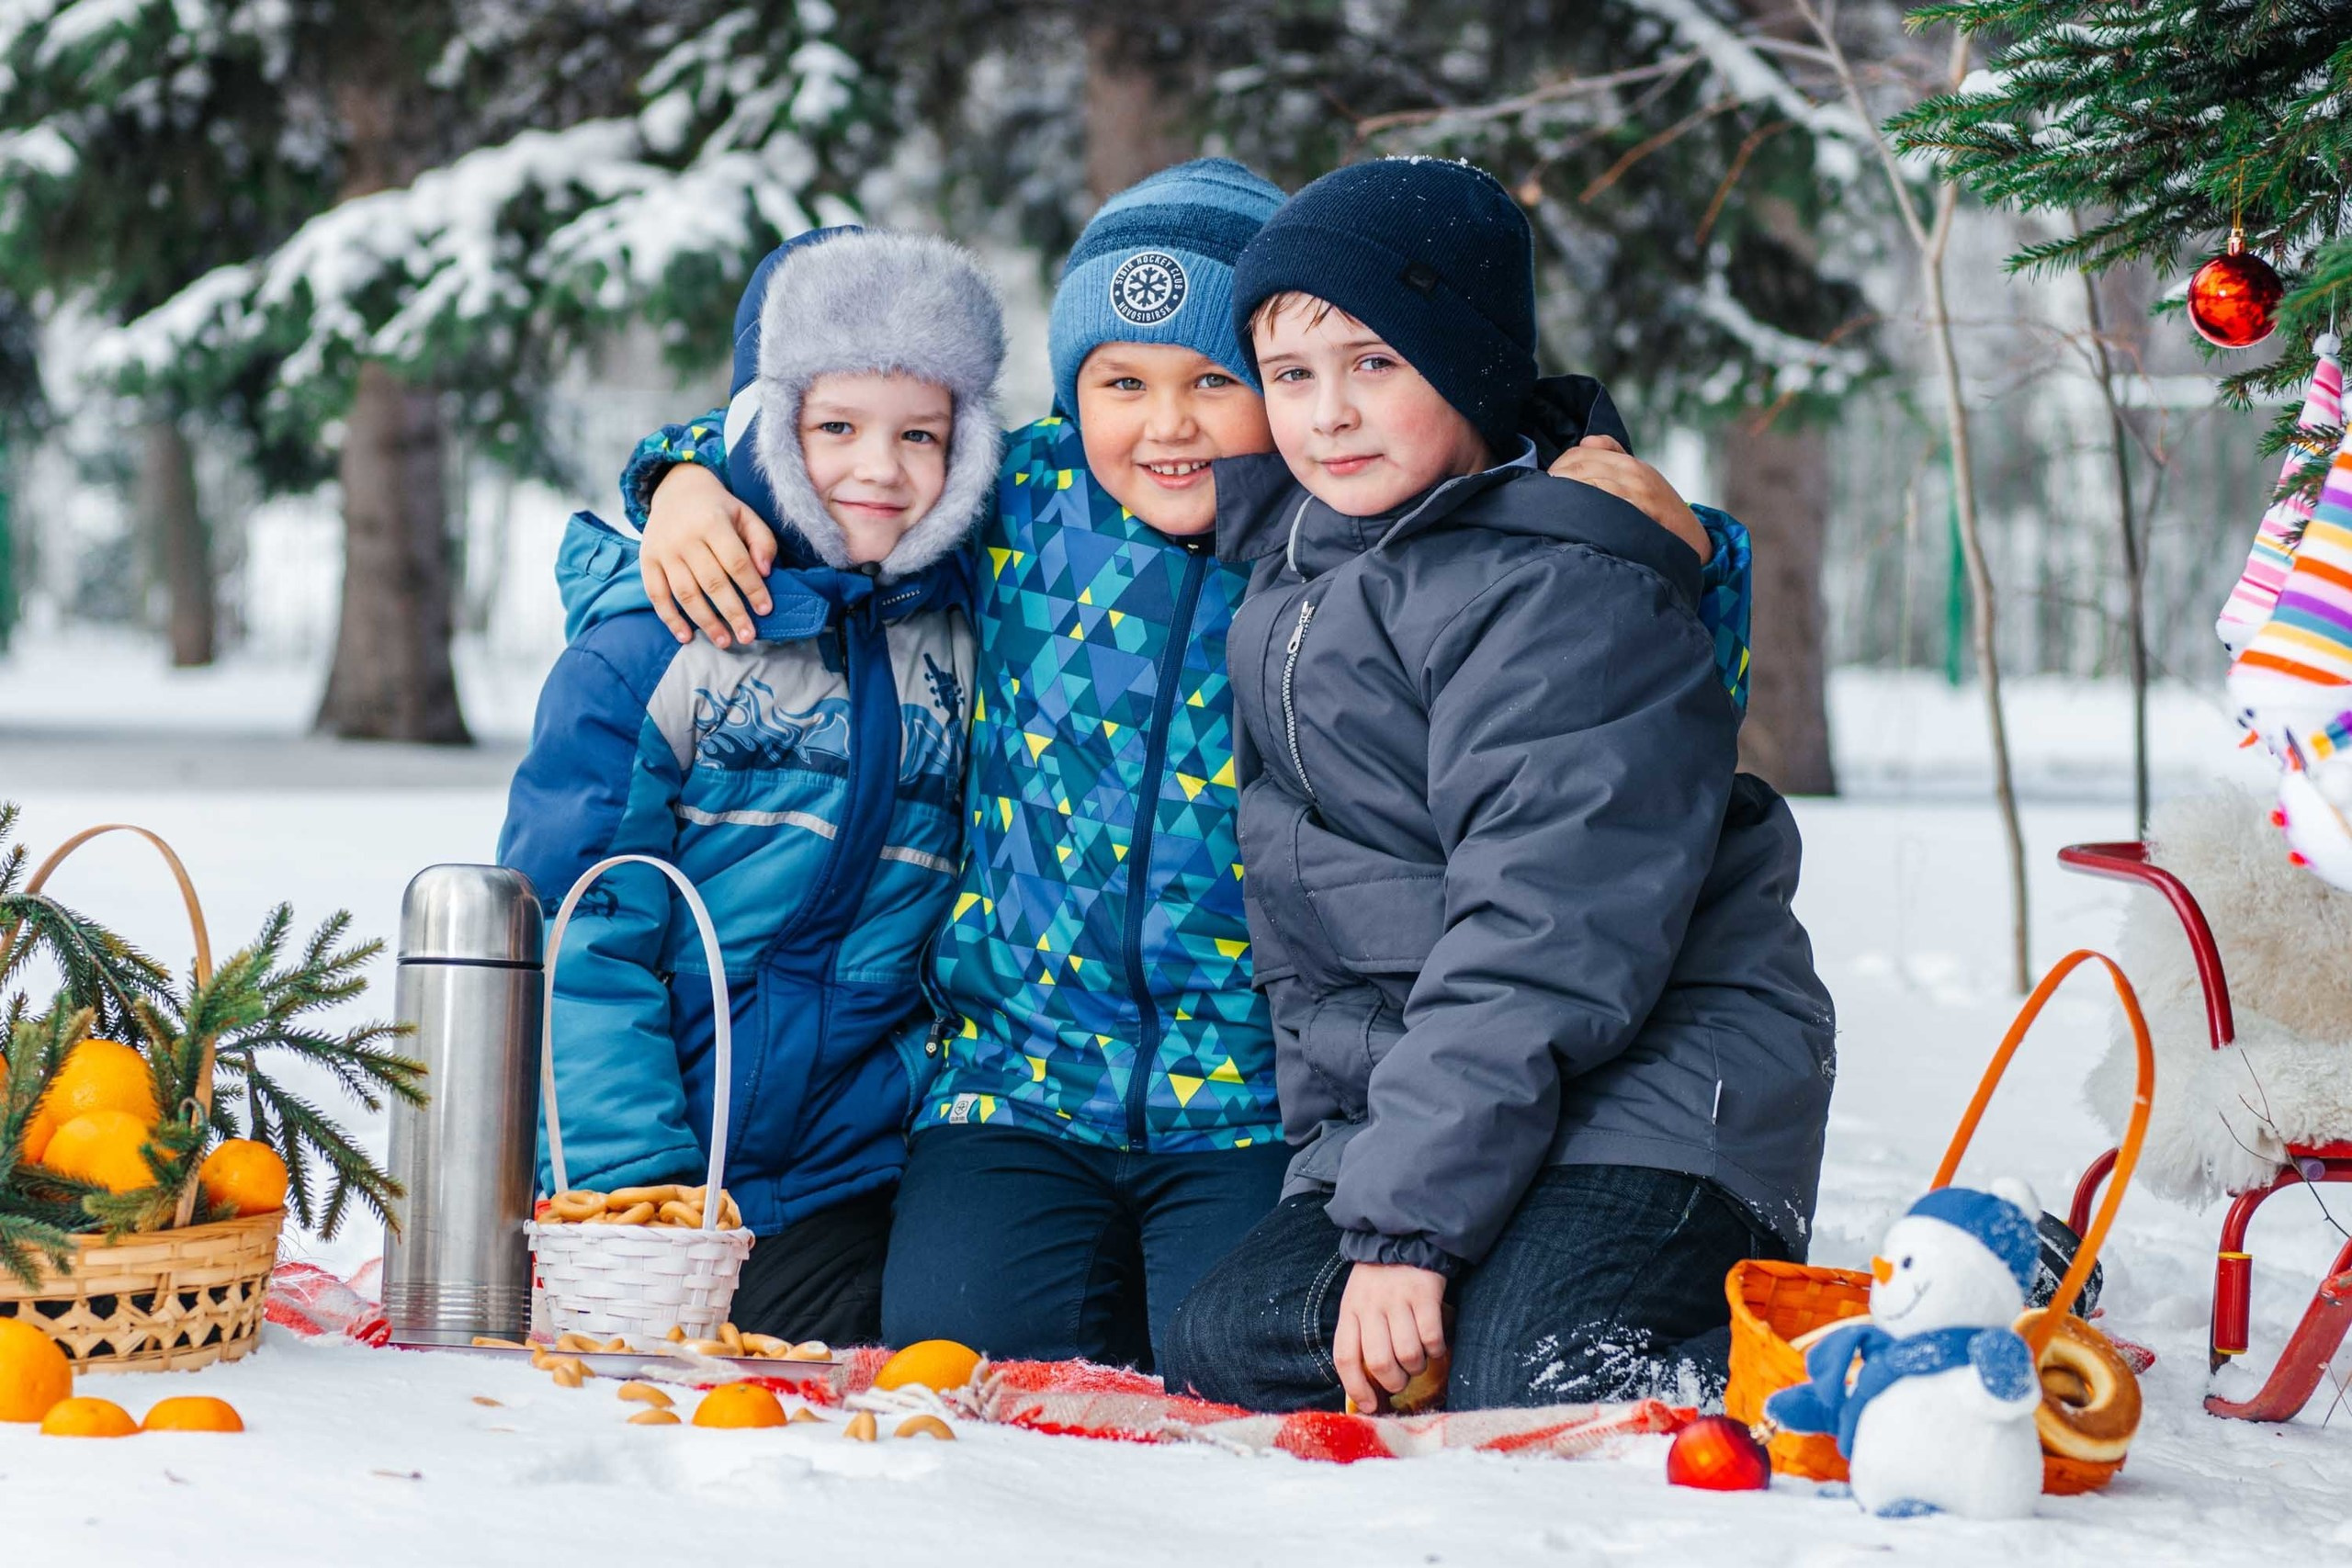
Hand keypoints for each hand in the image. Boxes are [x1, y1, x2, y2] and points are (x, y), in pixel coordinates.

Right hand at [643, 463, 778, 647]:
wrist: (676, 489)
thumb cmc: (718, 508)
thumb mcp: (745, 515)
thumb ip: (762, 540)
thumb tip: (765, 572)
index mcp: (712, 522)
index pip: (736, 562)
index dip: (752, 588)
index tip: (765, 610)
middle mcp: (685, 537)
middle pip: (712, 582)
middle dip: (732, 613)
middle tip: (748, 636)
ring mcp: (663, 550)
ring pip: (685, 593)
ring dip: (705, 621)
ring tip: (724, 641)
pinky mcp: (647, 560)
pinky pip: (656, 595)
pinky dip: (670, 619)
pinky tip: (686, 637)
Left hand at [1332, 1262, 1447, 1413]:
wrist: (1402, 1236)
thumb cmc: (1377, 1280)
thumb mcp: (1357, 1302)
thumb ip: (1360, 1337)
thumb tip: (1368, 1387)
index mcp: (1349, 1311)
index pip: (1345, 1359)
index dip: (1356, 1389)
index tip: (1370, 1406)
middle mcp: (1371, 1307)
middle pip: (1380, 1363)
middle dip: (1393, 1382)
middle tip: (1401, 1379)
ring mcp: (1398, 1300)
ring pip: (1408, 1354)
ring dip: (1416, 1366)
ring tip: (1418, 1358)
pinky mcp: (1424, 1294)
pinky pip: (1431, 1337)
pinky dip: (1436, 1349)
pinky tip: (1434, 1344)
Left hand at [1548, 434, 1711, 563]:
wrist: (1693, 541)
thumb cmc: (1660, 514)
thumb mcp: (1641, 480)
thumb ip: (1614, 458)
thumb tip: (1585, 442)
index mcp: (1630, 463)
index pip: (1580, 452)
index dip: (1558, 466)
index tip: (1549, 483)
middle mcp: (1633, 472)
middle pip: (1579, 465)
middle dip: (1555, 480)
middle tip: (1543, 497)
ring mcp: (1636, 492)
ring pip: (1587, 481)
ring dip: (1564, 493)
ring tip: (1552, 507)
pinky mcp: (1639, 512)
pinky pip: (1603, 501)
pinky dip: (1583, 505)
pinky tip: (1571, 515)